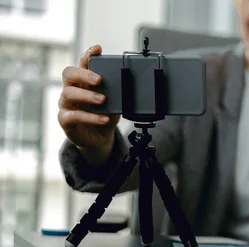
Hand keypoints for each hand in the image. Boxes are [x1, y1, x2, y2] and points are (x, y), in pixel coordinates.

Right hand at [57, 44, 119, 164]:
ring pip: (68, 94)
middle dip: (83, 74)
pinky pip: (73, 115)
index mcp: (82, 82)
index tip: (97, 49)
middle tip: (99, 79)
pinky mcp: (65, 120)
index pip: (81, 64)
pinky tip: (103, 118)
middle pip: (68, 74)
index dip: (87, 55)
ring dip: (87, 95)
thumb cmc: (104, 115)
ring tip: (103, 100)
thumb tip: (126, 82)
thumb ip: (116, 91)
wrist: (99, 138)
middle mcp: (71, 89)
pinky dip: (90, 117)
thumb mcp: (114, 102)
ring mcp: (66, 104)